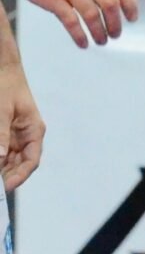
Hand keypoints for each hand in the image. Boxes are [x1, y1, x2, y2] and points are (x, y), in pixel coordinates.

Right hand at [0, 0, 137, 47]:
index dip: (130, 4)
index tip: (132, 17)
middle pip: (110, 4)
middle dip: (116, 23)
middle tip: (116, 33)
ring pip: (92, 15)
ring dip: (100, 32)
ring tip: (102, 40)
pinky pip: (71, 22)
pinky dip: (80, 36)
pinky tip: (83, 43)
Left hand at [0, 62, 44, 191]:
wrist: (1, 67)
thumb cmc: (4, 83)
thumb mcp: (0, 108)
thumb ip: (0, 133)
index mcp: (34, 130)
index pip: (31, 160)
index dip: (20, 176)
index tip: (6, 186)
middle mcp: (26, 136)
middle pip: (19, 163)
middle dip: (6, 174)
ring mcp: (13, 135)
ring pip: (7, 158)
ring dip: (1, 166)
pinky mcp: (3, 132)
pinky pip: (1, 149)